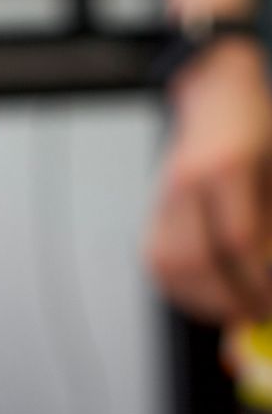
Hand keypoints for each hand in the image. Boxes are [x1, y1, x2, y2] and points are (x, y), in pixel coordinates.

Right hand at [147, 39, 271, 320]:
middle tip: (259, 314)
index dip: (257, 281)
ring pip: (170, 267)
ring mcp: (163, 199)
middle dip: (230, 298)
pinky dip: (185, 291)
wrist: (216, 100)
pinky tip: (212, 296)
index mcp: (224, 167)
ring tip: (237, 307)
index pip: (236, 241)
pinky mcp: (152, 215)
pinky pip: (160, 266)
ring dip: (204, 300)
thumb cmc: (258, 134)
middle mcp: (185, 183)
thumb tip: (267, 274)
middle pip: (196, 260)